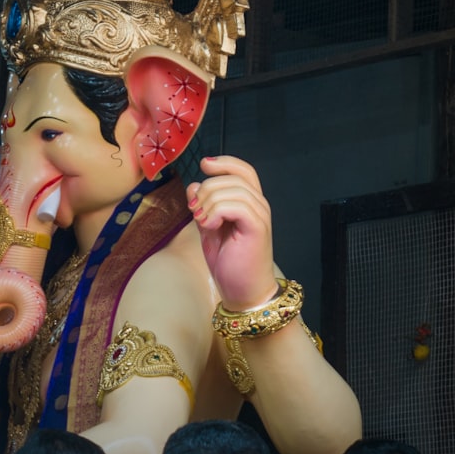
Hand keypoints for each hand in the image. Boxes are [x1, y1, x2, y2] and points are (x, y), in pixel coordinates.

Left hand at [185, 155, 276, 310]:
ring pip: (231, 190)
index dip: (224, 162)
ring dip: (208, 203)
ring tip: (202, 222)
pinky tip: (209, 226)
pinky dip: (216, 212)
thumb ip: (202, 205)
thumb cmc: (228, 261)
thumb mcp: (208, 227)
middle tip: (195, 210)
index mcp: (249, 202)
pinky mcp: (257, 228)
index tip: (203, 164)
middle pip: (231, 178)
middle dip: (206, 189)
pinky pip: (234, 206)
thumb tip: (194, 184)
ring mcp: (260, 215)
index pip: (242, 170)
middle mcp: (258, 205)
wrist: (243, 290)